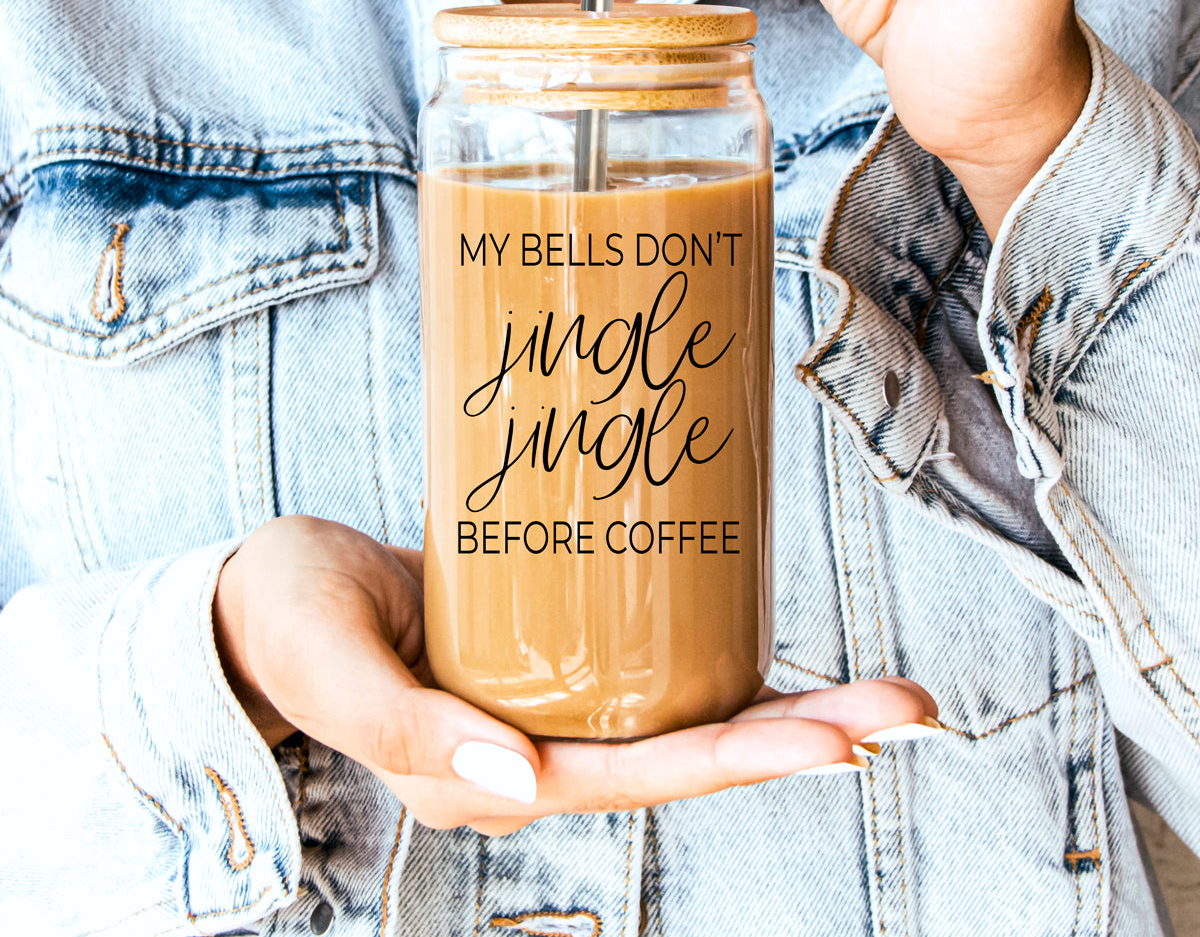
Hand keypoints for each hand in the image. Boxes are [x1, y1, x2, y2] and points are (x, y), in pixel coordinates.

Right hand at [214, 516, 938, 834]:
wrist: (270, 594)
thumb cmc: (287, 620)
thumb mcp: (329, 661)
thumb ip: (404, 729)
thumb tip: (517, 786)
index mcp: (484, 774)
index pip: (635, 778)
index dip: (737, 760)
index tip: (837, 742)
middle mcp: (532, 754)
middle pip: (688, 755)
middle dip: (800, 737)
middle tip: (908, 707)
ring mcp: (551, 711)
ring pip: (685, 719)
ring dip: (787, 707)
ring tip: (884, 693)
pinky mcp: (556, 662)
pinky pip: (653, 677)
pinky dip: (725, 668)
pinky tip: (786, 649)